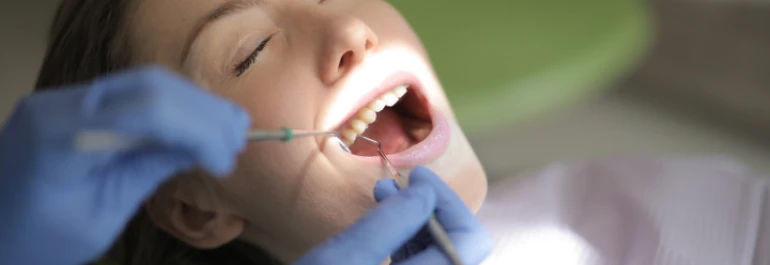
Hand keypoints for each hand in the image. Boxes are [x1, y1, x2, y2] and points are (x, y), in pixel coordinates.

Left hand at [0, 66, 249, 264]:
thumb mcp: (99, 217)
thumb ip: (146, 174)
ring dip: (193, 104)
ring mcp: (66, 99)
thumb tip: (200, 149)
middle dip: (202, 112)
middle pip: (149, 86)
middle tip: (240, 139)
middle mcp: (60, 103)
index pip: (145, 112)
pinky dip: (173, 107)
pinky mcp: (76, 104)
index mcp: (58, 134)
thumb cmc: (35, 239)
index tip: (226, 160)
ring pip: (145, 82)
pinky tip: (200, 123)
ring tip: (231, 129)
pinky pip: (132, 94)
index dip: (195, 129)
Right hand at [293, 166, 491, 264]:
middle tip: (398, 184)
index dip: (449, 202)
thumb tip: (426, 192)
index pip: (469, 241)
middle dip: (431, 210)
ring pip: (439, 260)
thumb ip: (390, 222)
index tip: (417, 177)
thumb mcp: (341, 259)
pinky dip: (407, 245)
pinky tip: (383, 226)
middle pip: (458, 251)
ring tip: (384, 196)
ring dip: (418, 224)